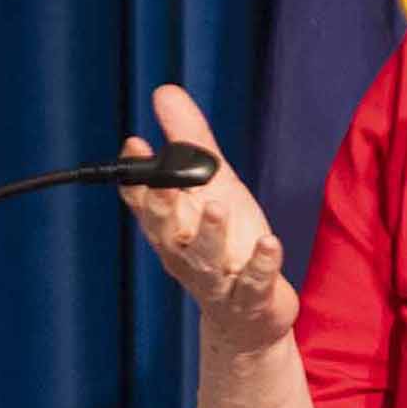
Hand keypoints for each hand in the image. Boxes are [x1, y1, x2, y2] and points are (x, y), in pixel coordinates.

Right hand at [118, 85, 298, 353]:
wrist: (249, 316)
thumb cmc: (227, 244)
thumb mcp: (213, 186)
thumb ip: (190, 143)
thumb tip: (164, 92)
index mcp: (170, 226)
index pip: (145, 200)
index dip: (138, 175)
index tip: (135, 144)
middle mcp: (185, 254)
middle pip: (167, 231)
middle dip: (164, 205)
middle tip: (164, 180)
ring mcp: (218, 280)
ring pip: (207, 258)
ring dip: (210, 233)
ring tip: (217, 206)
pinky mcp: (251, 298)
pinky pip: (254, 282)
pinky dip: (261, 264)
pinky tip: (271, 243)